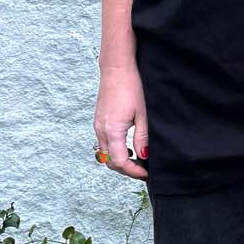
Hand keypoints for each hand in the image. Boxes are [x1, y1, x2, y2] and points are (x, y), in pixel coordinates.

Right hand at [94, 63, 149, 179]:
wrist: (116, 69)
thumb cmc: (131, 87)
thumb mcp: (143, 114)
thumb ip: (143, 137)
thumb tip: (144, 156)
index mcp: (112, 130)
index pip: (119, 162)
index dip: (133, 171)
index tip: (146, 174)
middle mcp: (101, 130)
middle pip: (110, 161)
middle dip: (126, 169)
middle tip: (143, 170)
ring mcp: (97, 126)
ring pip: (106, 153)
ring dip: (120, 160)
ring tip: (138, 160)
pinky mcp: (98, 121)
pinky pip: (104, 143)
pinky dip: (115, 150)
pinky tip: (128, 146)